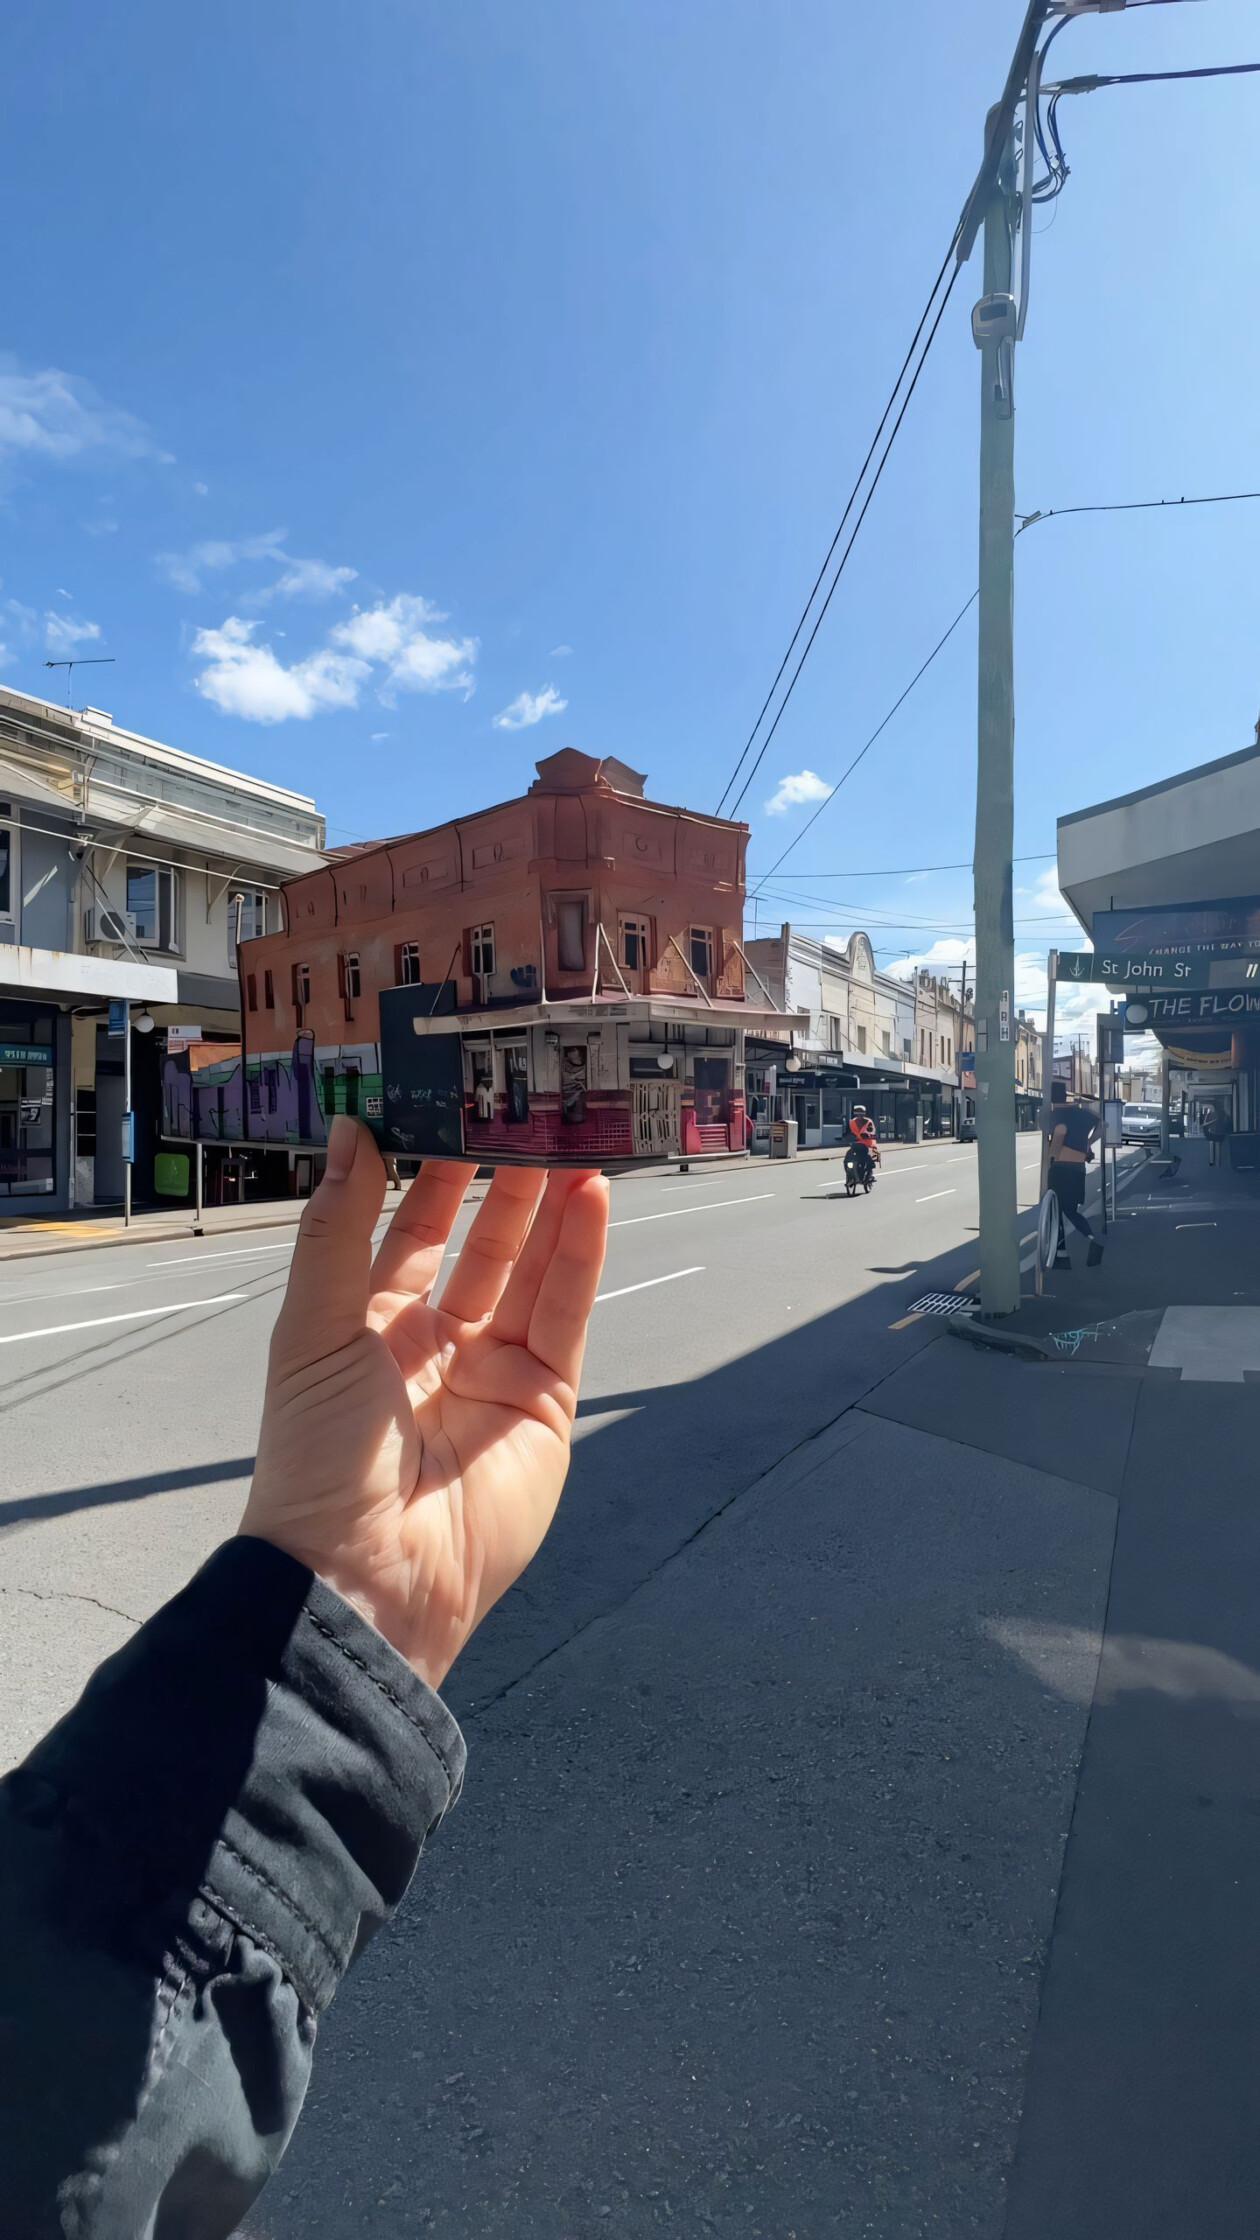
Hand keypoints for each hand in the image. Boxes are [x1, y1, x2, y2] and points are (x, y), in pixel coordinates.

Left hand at [239, 1119, 608, 1689]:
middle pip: (481, 1245)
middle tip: (530, 1115)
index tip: (455, 1108)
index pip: (411, 1231)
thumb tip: (351, 1132)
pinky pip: (565, 1314)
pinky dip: (580, 1254)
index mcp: (370, 1327)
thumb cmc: (321, 1456)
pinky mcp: (544, 1402)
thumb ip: (337, 1228)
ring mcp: (495, 1372)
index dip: (433, 1172)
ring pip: (530, 1270)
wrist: (369, 1573)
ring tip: (571, 1137)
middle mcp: (436, 1344)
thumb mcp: (315, 1328)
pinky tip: (591, 1197)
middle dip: (505, 1181)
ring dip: (551, 1206)